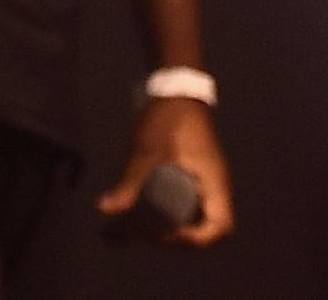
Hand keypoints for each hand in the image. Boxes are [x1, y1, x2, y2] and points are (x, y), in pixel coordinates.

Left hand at [96, 96, 233, 246]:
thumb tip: (106, 209)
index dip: (196, 239)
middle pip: (208, 228)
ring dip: (173, 226)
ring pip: (196, 216)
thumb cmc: (168, 117)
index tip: (168, 234)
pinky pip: (186, 203)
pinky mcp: (194, 175)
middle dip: (180, 238)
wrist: (174, 87)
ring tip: (143, 226)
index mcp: (214, 182)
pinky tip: (143, 210)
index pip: (221, 227)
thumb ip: (130, 183)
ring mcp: (205, 181)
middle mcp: (215, 186)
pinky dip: (168, 212)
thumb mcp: (147, 152)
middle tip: (149, 234)